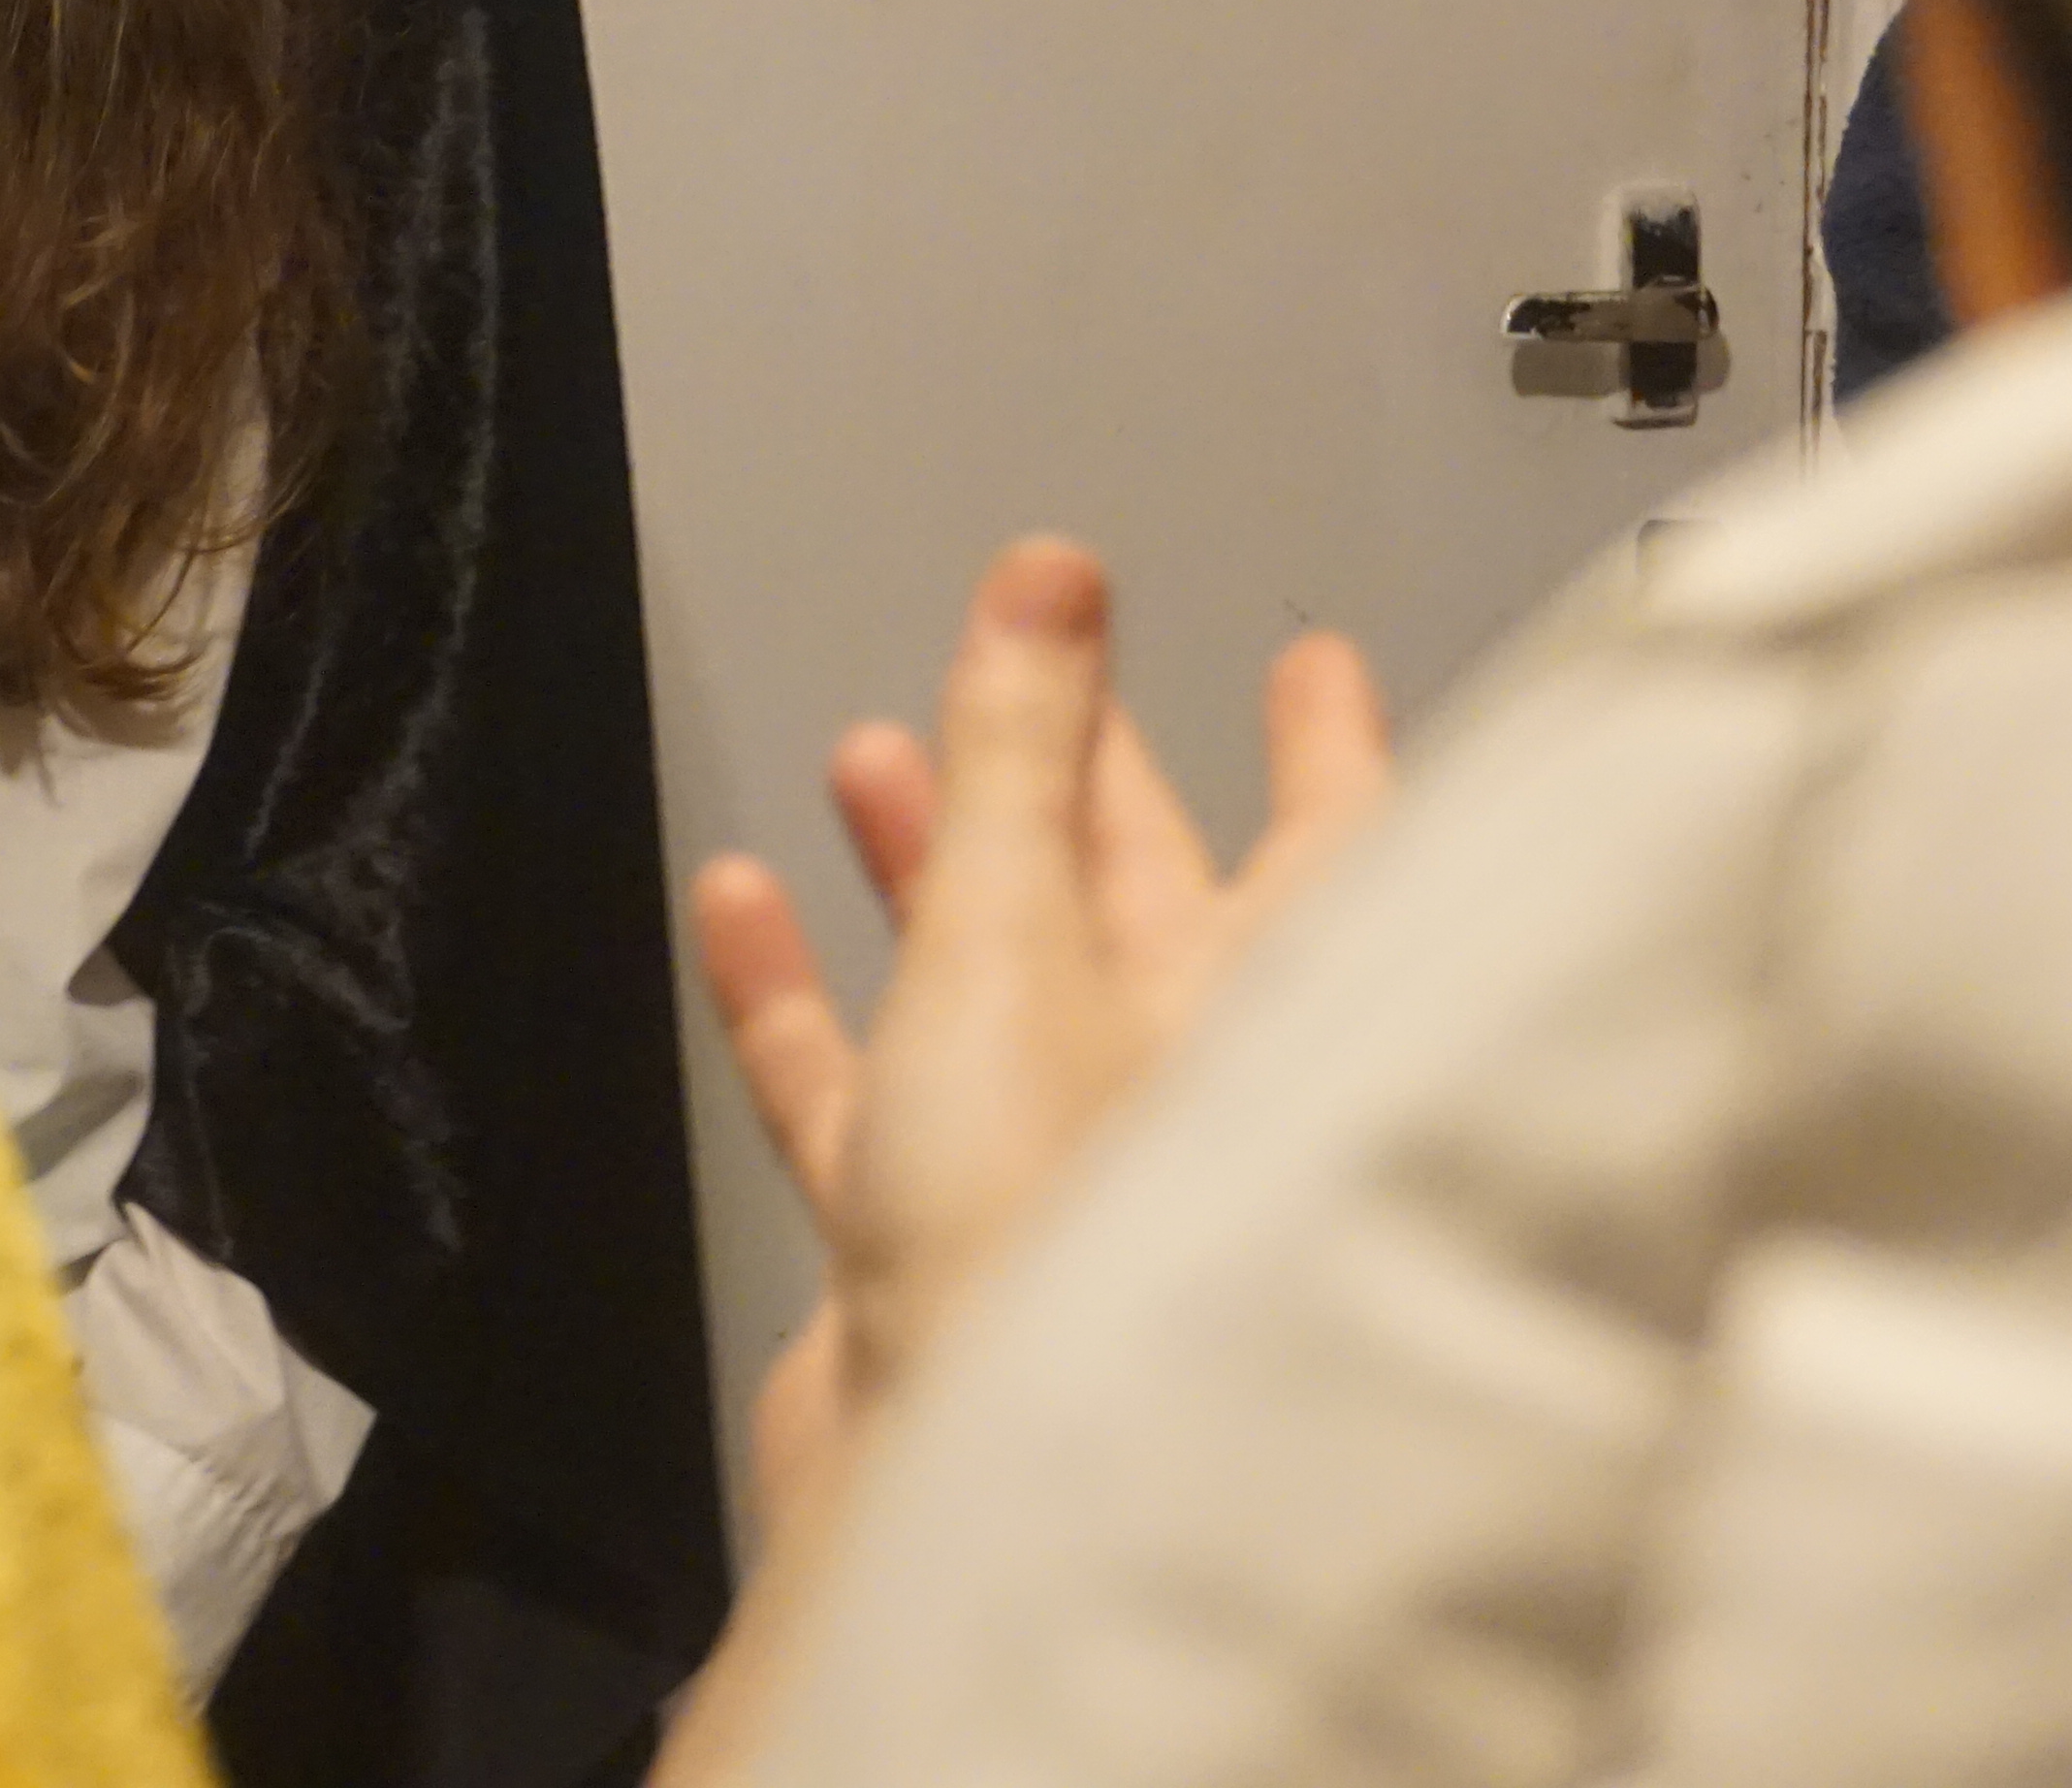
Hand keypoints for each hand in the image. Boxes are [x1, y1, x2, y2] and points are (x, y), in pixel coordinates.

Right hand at [690, 543, 1390, 1519]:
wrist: (957, 1494)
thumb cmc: (1045, 1236)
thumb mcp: (1021, 929)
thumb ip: (1021, 751)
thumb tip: (1053, 576)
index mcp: (1262, 1005)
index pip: (1329, 839)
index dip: (1319, 744)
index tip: (1315, 666)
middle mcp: (1179, 1089)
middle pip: (1139, 896)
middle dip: (1078, 779)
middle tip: (1047, 677)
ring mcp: (1053, 1176)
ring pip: (992, 986)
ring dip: (930, 865)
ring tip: (872, 757)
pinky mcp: (933, 1249)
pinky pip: (864, 1091)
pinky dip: (804, 998)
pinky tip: (742, 909)